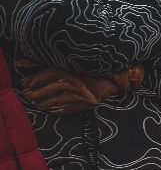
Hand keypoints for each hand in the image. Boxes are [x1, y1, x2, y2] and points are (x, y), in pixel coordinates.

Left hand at [19, 64, 143, 114]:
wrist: (125, 72)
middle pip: (50, 88)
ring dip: (46, 103)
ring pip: (59, 99)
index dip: (34, 80)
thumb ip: (56, 58)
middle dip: (37, 93)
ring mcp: (83, 93)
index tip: (26, 84)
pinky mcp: (90, 102)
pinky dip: (61, 110)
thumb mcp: (78, 58)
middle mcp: (75, 81)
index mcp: (71, 68)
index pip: (47, 74)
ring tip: (38, 105)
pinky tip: (53, 111)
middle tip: (28, 97)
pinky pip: (72, 108)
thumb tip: (27, 61)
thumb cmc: (101, 63)